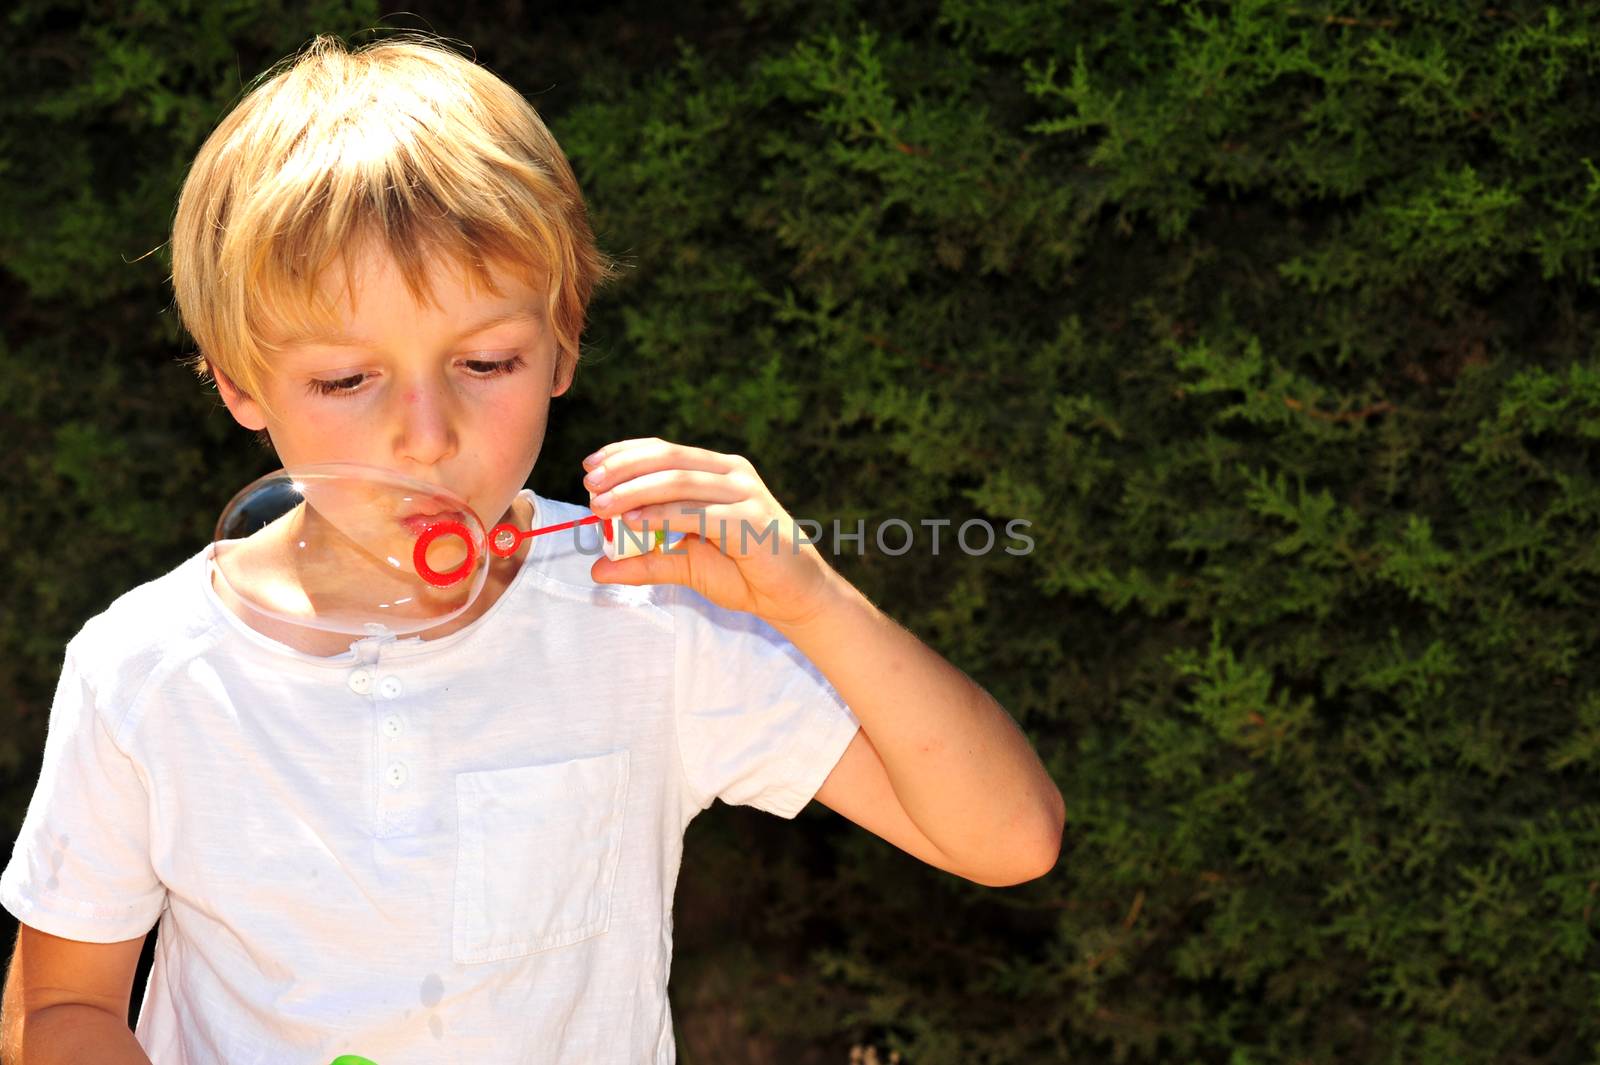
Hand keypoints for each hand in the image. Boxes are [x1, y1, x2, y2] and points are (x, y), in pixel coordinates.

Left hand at [582, 437, 839, 625]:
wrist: (794, 597)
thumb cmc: (744, 574)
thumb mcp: (685, 564)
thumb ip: (645, 561)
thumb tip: (597, 568)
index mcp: (717, 471)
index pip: (664, 450)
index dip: (624, 453)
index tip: (589, 466)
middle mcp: (731, 473)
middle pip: (668, 458)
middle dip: (623, 469)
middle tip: (590, 485)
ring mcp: (743, 493)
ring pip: (679, 481)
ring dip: (635, 492)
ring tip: (601, 506)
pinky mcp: (750, 518)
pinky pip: (697, 512)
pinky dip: (662, 515)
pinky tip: (635, 522)